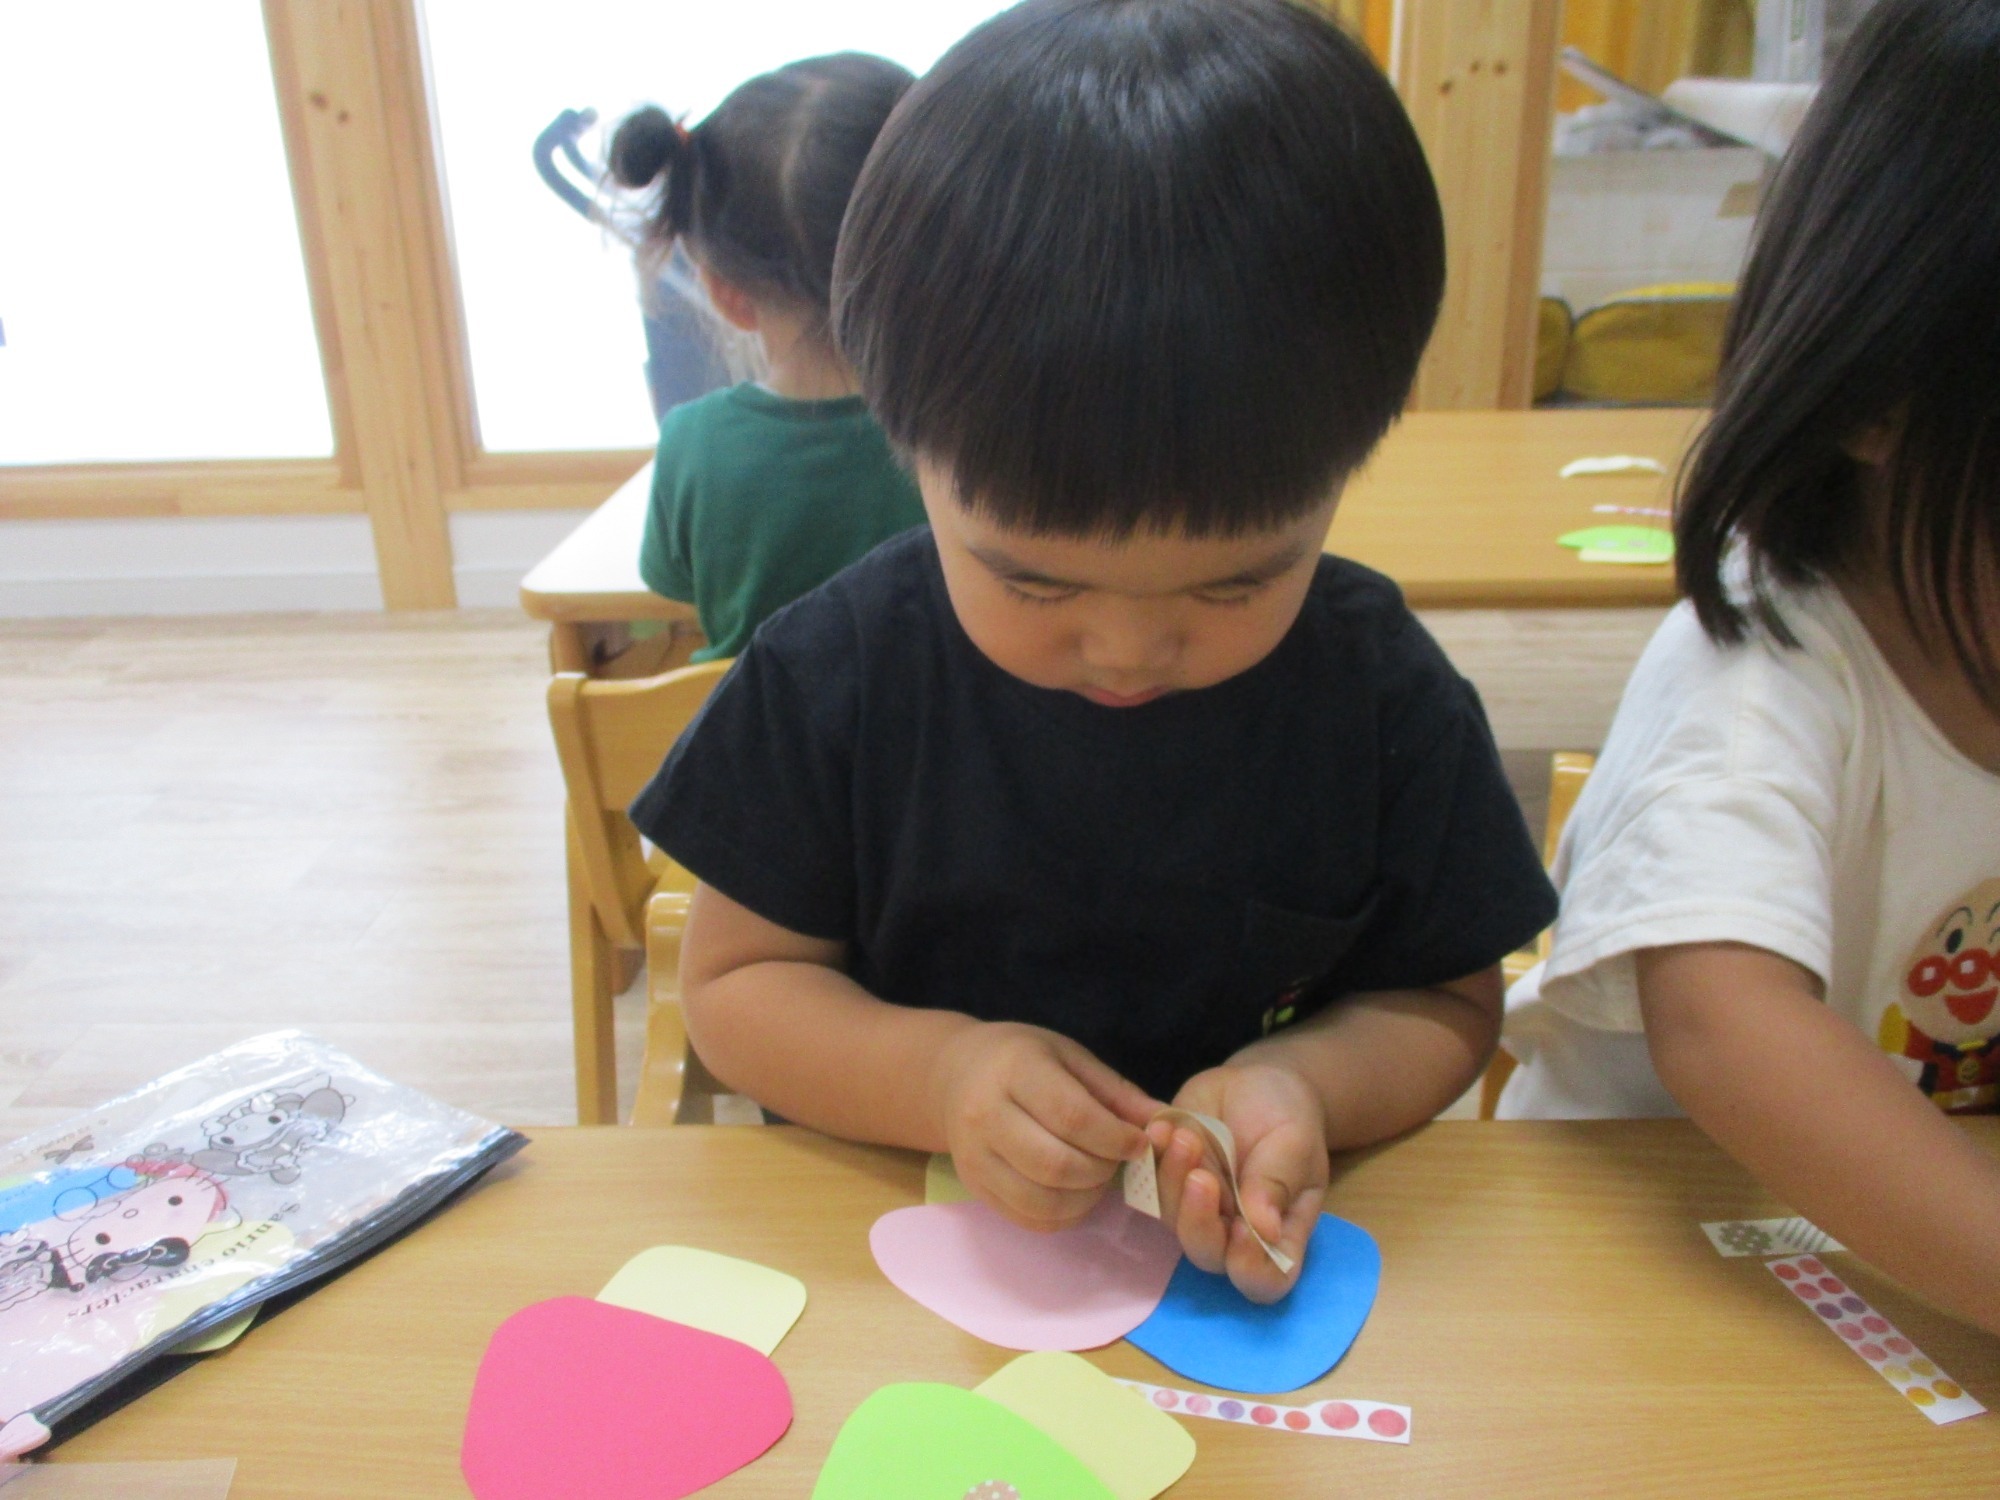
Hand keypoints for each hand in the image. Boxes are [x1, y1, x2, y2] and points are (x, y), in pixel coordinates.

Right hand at [932, 1022, 1160, 1231]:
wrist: (956, 1075)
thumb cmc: (1023, 1059)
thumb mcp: (1070, 1057)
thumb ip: (1116, 1093)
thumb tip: (1165, 1125)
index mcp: (1014, 1071)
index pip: (1071, 1117)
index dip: (1115, 1138)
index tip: (1139, 1143)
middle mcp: (985, 1115)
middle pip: (1056, 1164)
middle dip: (1102, 1171)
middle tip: (1117, 1160)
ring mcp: (974, 1156)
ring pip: (1042, 1200)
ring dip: (1085, 1198)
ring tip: (1098, 1176)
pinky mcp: (974, 1186)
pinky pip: (1027, 1218)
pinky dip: (1064, 1215)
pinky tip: (1076, 1193)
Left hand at [1152, 1063, 1328, 1302]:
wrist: (1255, 1084)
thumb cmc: (1288, 1117)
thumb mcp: (1295, 1143)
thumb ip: (1277, 1183)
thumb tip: (1264, 1229)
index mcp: (1277, 1234)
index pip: (1264, 1281)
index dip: (1249, 1268)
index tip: (1243, 1229)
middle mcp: (1232, 1231)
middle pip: (1207, 1255)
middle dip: (1198, 1220)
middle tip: (1202, 1176)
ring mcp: (1194, 1208)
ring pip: (1171, 1219)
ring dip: (1172, 1182)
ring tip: (1186, 1137)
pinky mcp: (1164, 1180)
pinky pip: (1146, 1184)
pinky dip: (1150, 1159)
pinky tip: (1161, 1129)